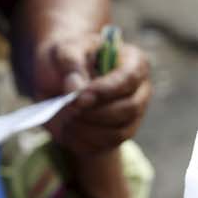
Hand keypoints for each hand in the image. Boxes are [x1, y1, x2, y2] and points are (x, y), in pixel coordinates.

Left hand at [36, 34, 151, 156]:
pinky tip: (68, 128)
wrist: (57, 78)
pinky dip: (83, 141)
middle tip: (68, 108)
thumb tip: (76, 90)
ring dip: (87, 129)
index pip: (129, 79)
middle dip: (95, 113)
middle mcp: (140, 90)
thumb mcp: (64, 51)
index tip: (79, 97)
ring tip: (66, 117)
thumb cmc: (67, 58)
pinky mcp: (118, 134)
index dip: (106, 90)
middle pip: (129, 109)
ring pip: (118, 132)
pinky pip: (105, 146)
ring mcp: (132, 115)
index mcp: (133, 61)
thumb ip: (71, 65)